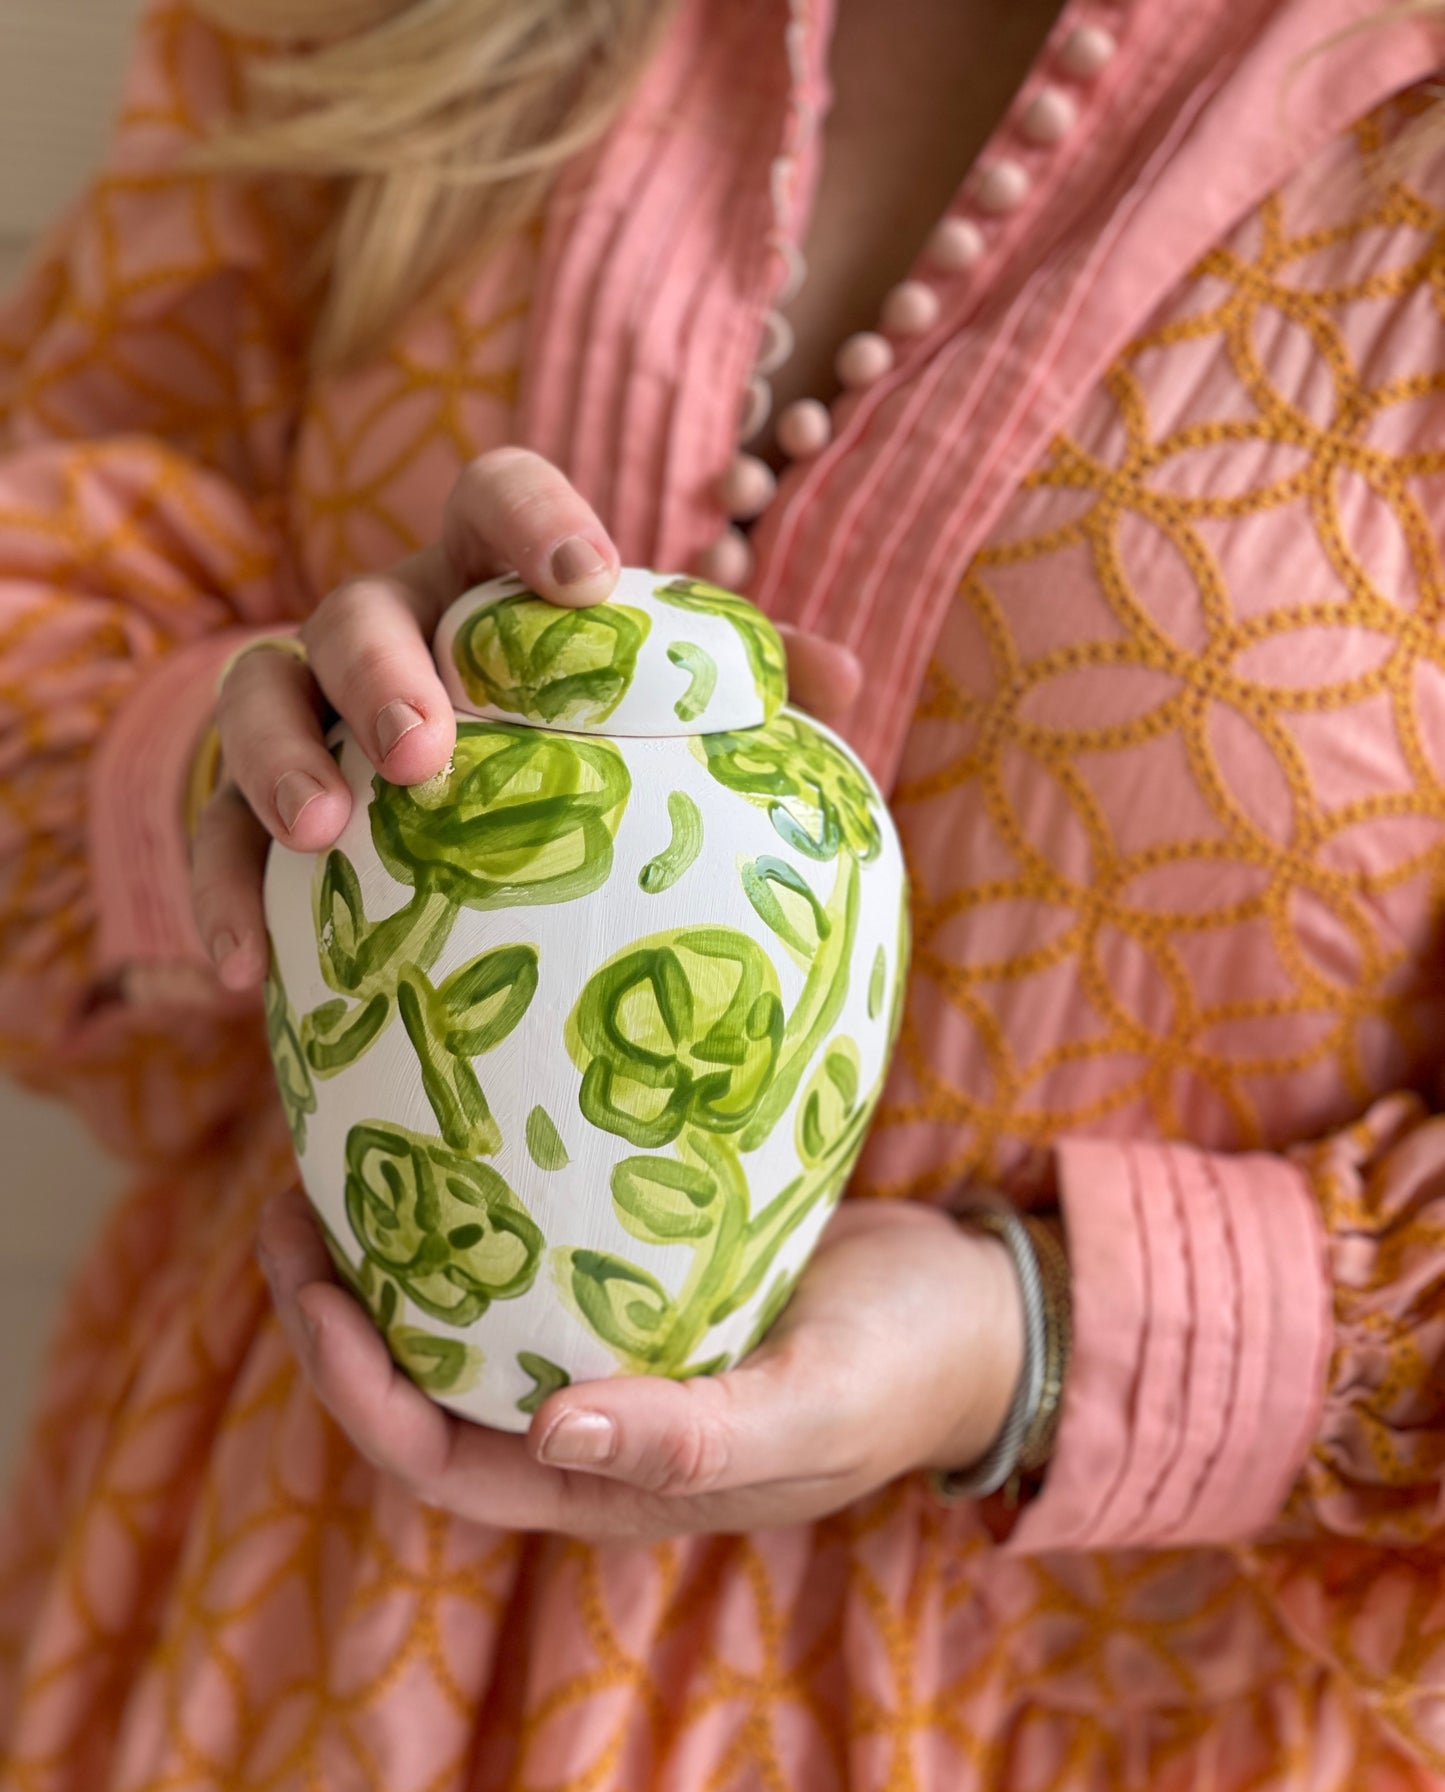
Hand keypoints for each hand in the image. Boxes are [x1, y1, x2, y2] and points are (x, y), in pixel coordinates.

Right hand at [188, 448, 861, 993]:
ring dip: (277, 758)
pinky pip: (212, 832)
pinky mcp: (250, 805)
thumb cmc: (580, 760)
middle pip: (360, 606)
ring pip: (255, 690)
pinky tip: (241, 970)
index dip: (535, 522)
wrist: (475, 859)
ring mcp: (309, 709)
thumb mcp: (657, 723)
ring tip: (323, 836)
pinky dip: (220, 891)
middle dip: (385, 669)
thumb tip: (841, 683)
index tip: (586, 583)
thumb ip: (738, 696)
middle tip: (424, 754)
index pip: (495, 498)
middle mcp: (389, 627)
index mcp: (488, 584)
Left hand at [257, 1190, 1023, 1537]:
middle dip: (336, 1307)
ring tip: (340, 1153)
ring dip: (389, 1254)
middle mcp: (583, 1424)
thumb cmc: (905, 1369)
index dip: (355, 1383)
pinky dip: (470, 1209)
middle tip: (294, 1197)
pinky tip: (454, 1133)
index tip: (316, 1279)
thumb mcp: (816, 1405)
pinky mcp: (633, 1281)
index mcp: (605, 1481)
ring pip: (457, 1319)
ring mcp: (605, 1350)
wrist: (977, 1311)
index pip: (436, 1459)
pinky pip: (523, 1257)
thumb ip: (696, 1441)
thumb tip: (551, 1435)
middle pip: (418, 1385)